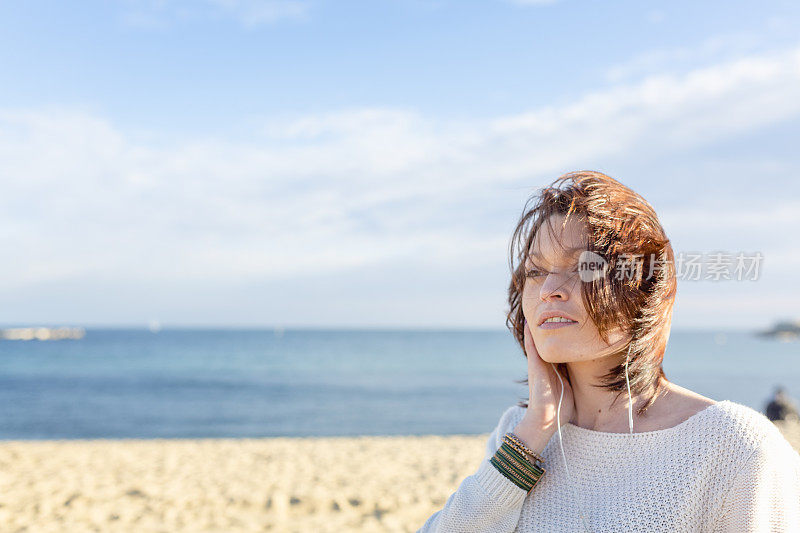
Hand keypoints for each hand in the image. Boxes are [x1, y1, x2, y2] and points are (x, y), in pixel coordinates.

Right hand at [513, 318, 575, 450]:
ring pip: (537, 340)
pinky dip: (529, 335)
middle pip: (546, 340)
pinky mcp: (534, 366)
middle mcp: (544, 364)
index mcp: (554, 368)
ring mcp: (537, 364)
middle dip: (548, 326)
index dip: (560, 334)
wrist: (545, 420)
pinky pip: (531, 347)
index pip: (558, 347)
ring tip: (537, 310)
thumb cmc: (559, 408)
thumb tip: (587, 370)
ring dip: (537, 327)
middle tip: (550, 308)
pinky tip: (528, 323)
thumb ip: (573, 377)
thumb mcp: (570, 387)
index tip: (565, 319)